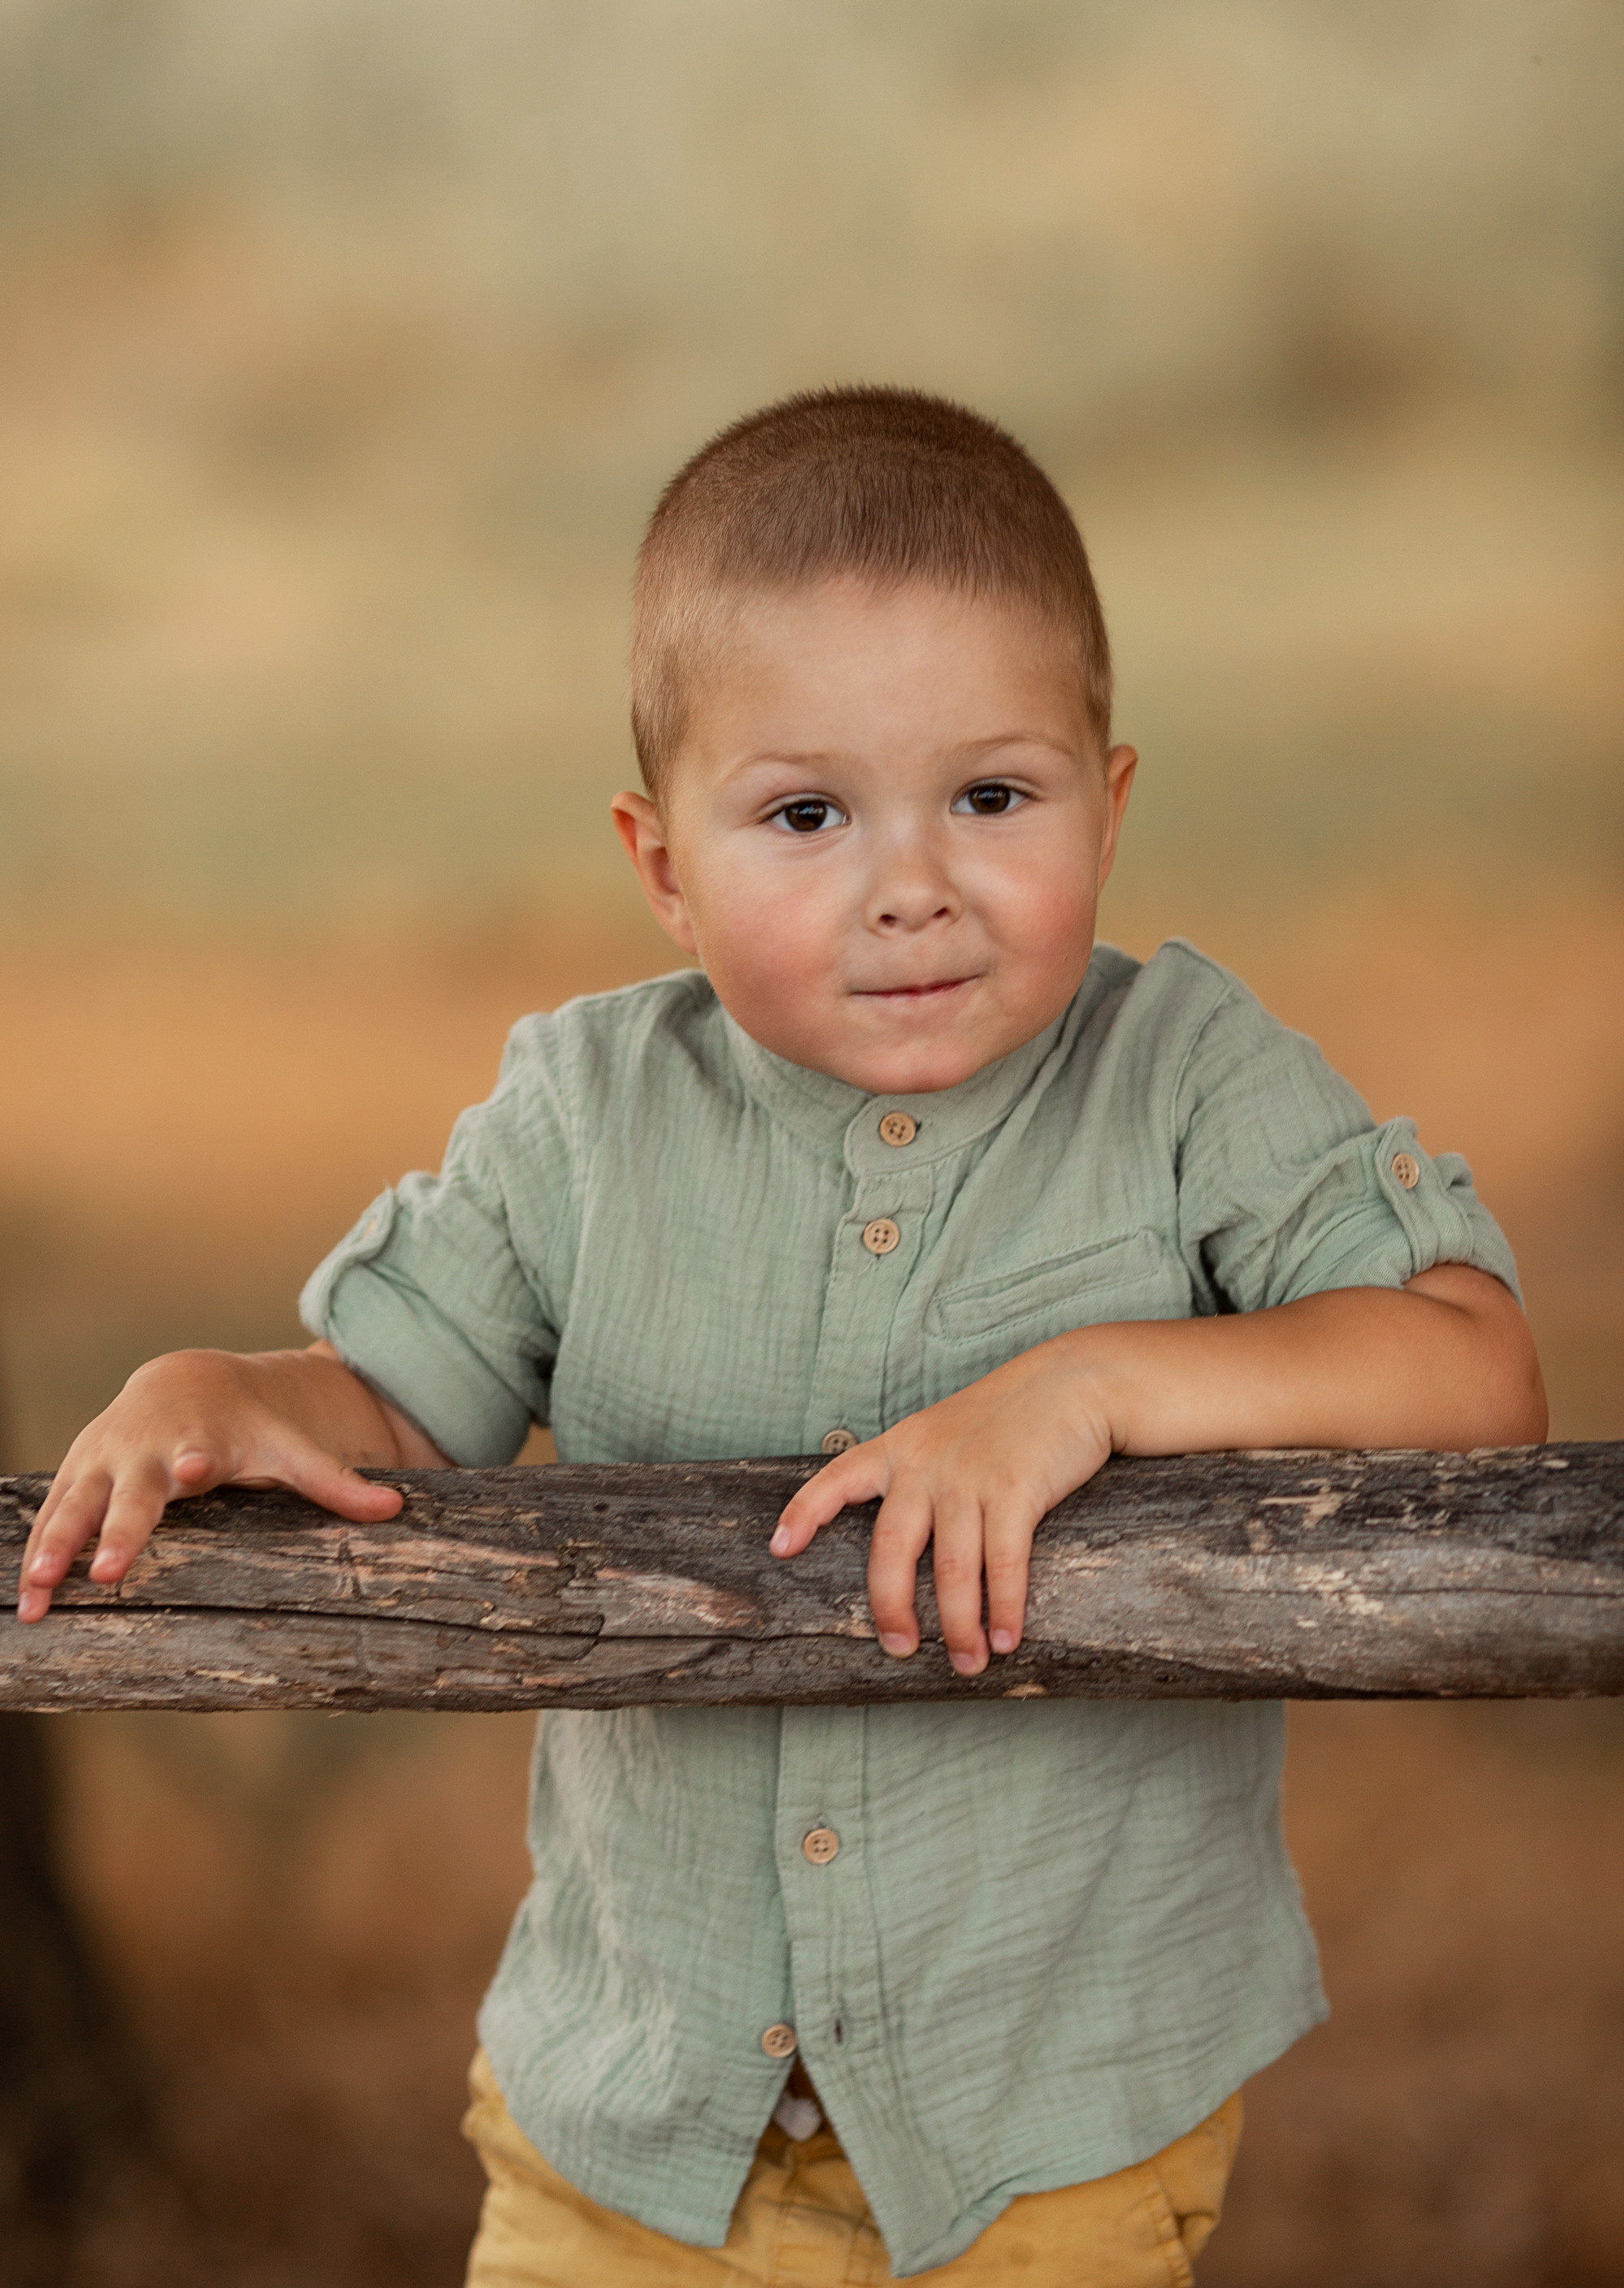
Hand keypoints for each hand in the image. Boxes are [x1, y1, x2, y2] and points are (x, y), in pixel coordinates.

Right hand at [16, 1346, 411, 1624]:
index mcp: (201, 1444)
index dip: (194, 1462)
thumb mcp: (288, 1448)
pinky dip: (33, 1551)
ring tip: (36, 1599)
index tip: (192, 1470)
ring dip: (53, 1551)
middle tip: (101, 1572)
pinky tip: (22, 1601)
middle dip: (116, 1530)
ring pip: (73, 1509)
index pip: (198, 1455)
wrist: (182, 1382)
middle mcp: (146, 1452)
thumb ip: (335, 1482)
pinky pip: (50, 1515)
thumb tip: (397, 1508)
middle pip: (129, 1495)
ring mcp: (104, 1463)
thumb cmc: (243, 1427)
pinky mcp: (77, 1474)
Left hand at [771, 1337, 1115, 1675]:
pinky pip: (1004, 1562)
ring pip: (952, 1568)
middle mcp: (925, 1464)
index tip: (779, 1548)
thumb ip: (917, 1475)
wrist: (1071, 1382)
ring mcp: (970, 1478)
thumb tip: (907, 1545)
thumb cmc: (1006, 1417)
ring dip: (960, 1626)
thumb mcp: (945, 1433)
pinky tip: (1005, 1639)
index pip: (836, 1479)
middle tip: (900, 1649)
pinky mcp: (1016, 1490)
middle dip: (892, 1609)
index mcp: (899, 1448)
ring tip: (967, 1663)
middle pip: (891, 1550)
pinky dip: (1004, 1608)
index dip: (804, 1512)